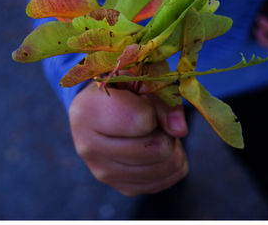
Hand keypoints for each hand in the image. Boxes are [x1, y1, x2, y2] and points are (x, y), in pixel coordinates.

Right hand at [69, 82, 187, 195]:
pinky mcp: (121, 187)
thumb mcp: (139, 81)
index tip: (142, 101)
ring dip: (171, 146)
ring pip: (164, 167)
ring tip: (154, 132)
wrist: (100, 112)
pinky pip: (165, 180)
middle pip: (157, 149)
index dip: (153, 108)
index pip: (142, 119)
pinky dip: (170, 163)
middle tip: (153, 119)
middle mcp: (88, 146)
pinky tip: (155, 148)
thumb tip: (180, 130)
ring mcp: (104, 172)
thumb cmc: (121, 91)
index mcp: (87, 111)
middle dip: (165, 130)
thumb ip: (163, 99)